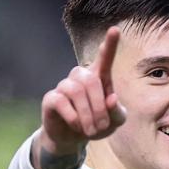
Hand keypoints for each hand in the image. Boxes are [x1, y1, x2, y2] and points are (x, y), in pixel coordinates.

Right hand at [32, 27, 126, 168]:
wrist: (73, 139)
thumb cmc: (97, 124)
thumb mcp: (114, 122)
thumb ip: (117, 111)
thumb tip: (112, 98)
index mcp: (100, 79)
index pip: (105, 59)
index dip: (110, 45)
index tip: (115, 30)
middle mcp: (81, 77)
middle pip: (92, 80)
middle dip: (100, 106)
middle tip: (102, 126)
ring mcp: (64, 86)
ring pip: (77, 90)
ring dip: (87, 114)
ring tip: (91, 130)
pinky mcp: (51, 98)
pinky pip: (62, 102)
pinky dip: (74, 117)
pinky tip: (77, 126)